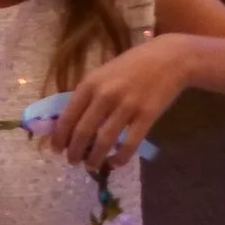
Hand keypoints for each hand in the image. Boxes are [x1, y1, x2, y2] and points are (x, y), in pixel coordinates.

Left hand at [47, 35, 187, 169]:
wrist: (169, 58)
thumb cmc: (131, 66)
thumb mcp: (102, 74)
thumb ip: (87, 95)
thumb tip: (69, 122)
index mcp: (89, 84)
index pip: (67, 117)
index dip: (59, 137)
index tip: (55, 150)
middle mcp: (105, 95)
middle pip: (83, 132)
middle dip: (74, 151)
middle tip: (72, 162)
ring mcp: (126, 106)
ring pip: (104, 141)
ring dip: (94, 158)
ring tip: (91, 166)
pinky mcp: (147, 115)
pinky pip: (130, 143)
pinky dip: (120, 158)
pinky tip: (115, 163)